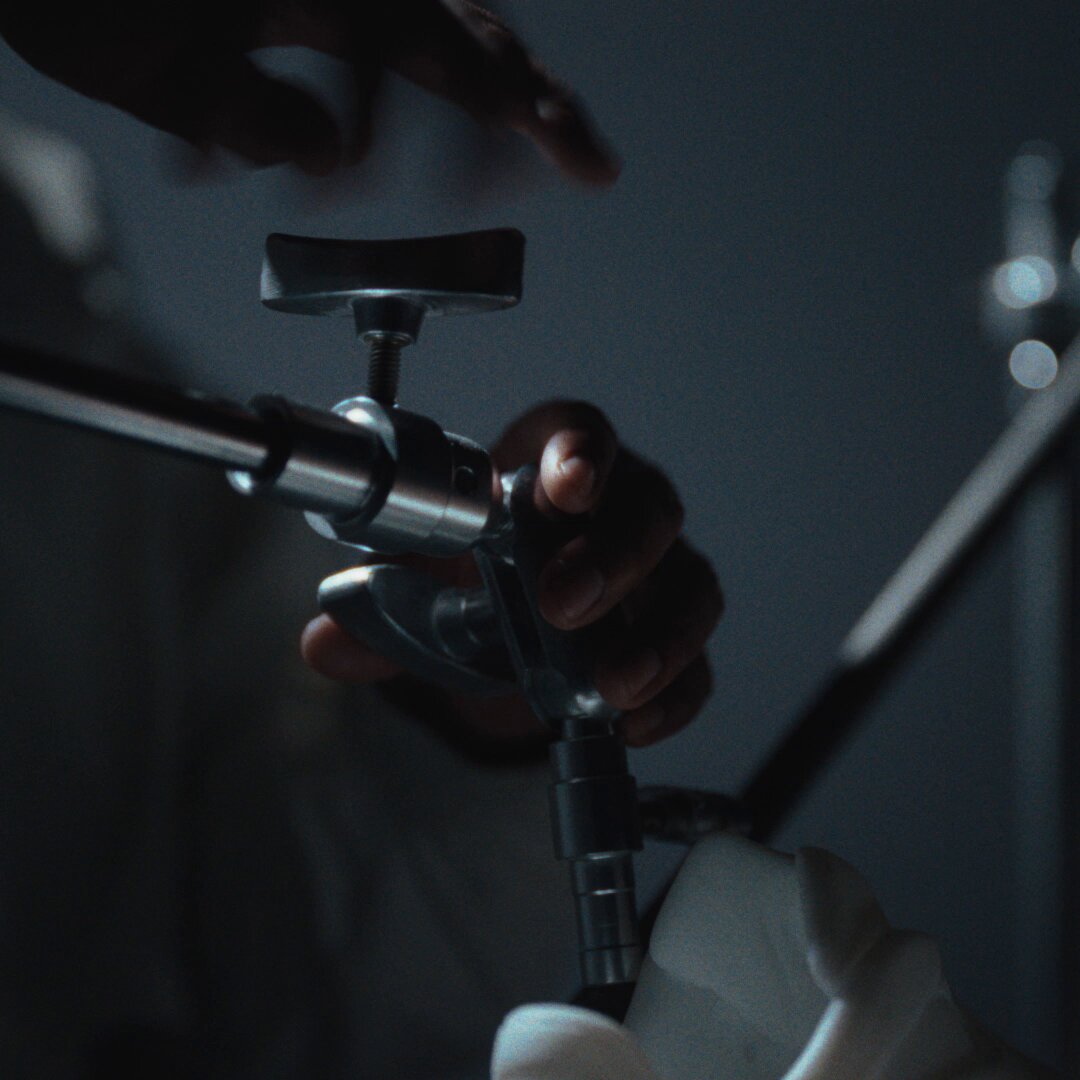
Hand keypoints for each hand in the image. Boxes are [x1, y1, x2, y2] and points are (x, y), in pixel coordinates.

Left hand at [0, 1, 618, 183]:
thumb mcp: (137, 62)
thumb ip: (241, 109)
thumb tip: (331, 158)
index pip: (442, 40)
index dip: (521, 104)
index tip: (578, 158)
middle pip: (469, 28)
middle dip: (530, 104)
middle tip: (584, 163)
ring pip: (438, 35)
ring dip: (468, 118)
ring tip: (476, 186)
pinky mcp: (316, 7)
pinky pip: (379, 51)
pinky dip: (385, 112)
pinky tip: (350, 162)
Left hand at [302, 401, 722, 747]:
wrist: (512, 623)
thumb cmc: (478, 569)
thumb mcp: (424, 576)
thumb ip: (381, 602)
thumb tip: (326, 642)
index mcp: (551, 467)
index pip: (582, 433)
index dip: (583, 452)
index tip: (567, 487)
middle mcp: (619, 509)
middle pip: (651, 505)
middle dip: (614, 554)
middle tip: (563, 604)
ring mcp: (659, 574)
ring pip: (692, 583)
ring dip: (658, 634)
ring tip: (610, 683)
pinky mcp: (673, 639)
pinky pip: (698, 662)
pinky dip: (674, 694)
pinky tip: (634, 720)